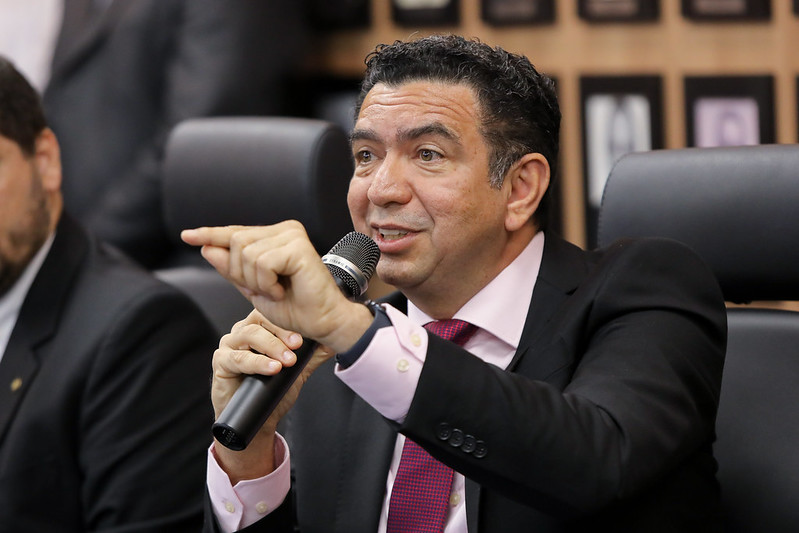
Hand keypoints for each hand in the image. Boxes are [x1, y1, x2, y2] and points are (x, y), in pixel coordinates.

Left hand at [182, 221, 370, 350]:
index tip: (187, 235)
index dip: (210, 235)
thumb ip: (232, 268)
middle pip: (236, 242)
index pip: (235, 232)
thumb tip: (206, 248)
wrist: (322, 322)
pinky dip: (266, 283)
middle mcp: (285, 230)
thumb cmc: (295, 307)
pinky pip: (262, 262)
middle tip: (266, 290)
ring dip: (255, 281)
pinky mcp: (298, 247)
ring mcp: (292, 235)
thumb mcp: (253, 288)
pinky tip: (282, 290)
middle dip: (241, 273)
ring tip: (276, 291)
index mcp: (276, 235)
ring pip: (246, 253)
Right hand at [210, 309, 333, 481]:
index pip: (272, 313)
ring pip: (249, 336)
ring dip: (271, 347)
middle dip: (281, 333)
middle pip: (259, 321)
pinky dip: (257, 362)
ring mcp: (230, 346)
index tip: (305, 336)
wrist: (258, 420)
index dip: (289, 322)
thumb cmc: (273, 391)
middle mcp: (242, 332)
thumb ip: (314, 354)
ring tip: (287, 361)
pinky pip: (238, 358)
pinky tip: (272, 368)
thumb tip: (336, 340)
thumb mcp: (298, 370)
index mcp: (260, 327)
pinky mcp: (221, 362)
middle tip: (298, 346)